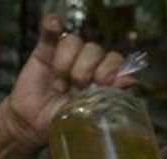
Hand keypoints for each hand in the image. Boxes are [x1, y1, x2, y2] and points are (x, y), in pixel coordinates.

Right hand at [0, 14, 140, 148]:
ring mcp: (66, 57)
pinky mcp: (45, 52)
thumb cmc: (66, 123)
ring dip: (67, 60)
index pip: (115, 60)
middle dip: (87, 68)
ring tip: (58, 81)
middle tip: (77, 85)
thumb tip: (132, 80)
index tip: (102, 82)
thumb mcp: (90, 115)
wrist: (34, 125)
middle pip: (95, 49)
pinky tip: (53, 25)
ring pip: (75, 41)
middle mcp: (87, 64)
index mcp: (102, 79)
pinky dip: (51, 27)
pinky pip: (50, 32)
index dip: (110, 68)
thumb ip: (111, 97)